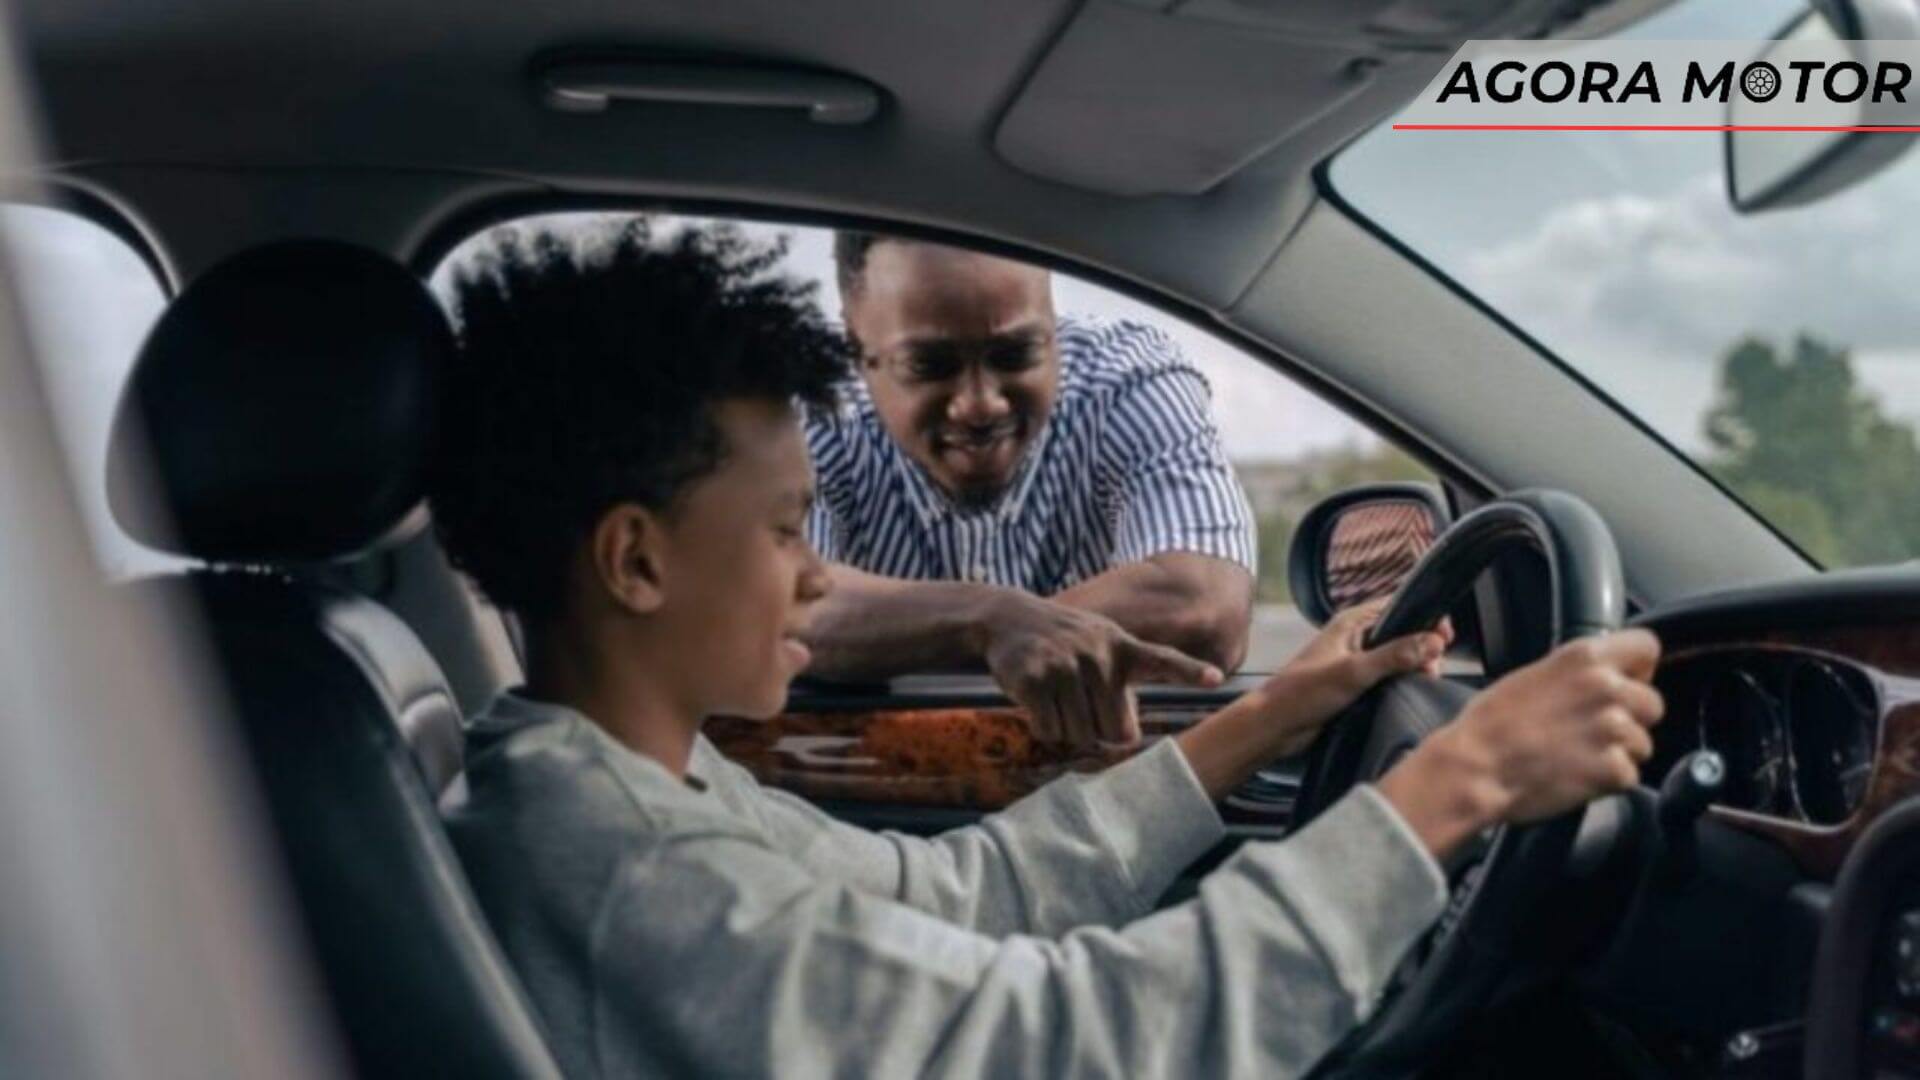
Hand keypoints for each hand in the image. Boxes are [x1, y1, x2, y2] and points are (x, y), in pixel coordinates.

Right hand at [978, 590, 1222, 747]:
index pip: (1162, 659)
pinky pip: (1049, 730)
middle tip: (1080, 709)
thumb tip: (1127, 739)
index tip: (1215, 678)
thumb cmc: (1064, 643)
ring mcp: (1064, 665)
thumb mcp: (1100, 647)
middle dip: (1097, 732)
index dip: (1188, 671)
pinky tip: (1037, 702)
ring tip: (1056, 699)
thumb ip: (1120, 686)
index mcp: (1121, 647)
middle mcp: (1097, 654)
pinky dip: (1043, 727)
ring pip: (1078, 734)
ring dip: (1067, 730)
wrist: (1009, 618)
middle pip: (1112, 730)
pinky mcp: (1033, 678)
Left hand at [1262, 597, 1450, 754]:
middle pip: (1404, 632)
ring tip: (1423, 680)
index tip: (1444, 636)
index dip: (1424, 617)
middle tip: (1431, 667)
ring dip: (1414, 667)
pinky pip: (1388, 677)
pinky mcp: (1356, 684)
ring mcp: (1356, 661)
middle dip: (1423, 647)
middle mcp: (1355, 637)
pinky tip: (1410, 692)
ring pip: (1398, 657)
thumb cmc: (1302, 692)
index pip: (1398, 606)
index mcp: (1351, 622)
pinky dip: (1402, 682)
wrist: (1276, 725)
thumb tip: (1433, 642)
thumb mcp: (1354, 672)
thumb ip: (1394, 655)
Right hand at [1378, 629, 1665, 858]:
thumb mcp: (1533, 675)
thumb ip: (1577, 672)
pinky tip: (1576, 775)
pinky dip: (1607, 781)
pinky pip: (1629, 775)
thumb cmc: (1490, 724)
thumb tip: (1604, 676)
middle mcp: (1606, 688)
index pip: (1648, 647)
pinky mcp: (1613, 769)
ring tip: (1578, 756)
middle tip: (1593, 731)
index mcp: (1585, 657)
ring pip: (1643, 743)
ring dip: (1619, 753)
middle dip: (1631, 719)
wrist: (1474, 768)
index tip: (1625, 683)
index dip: (1638, 669)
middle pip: (1652, 703)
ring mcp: (1613, 730)